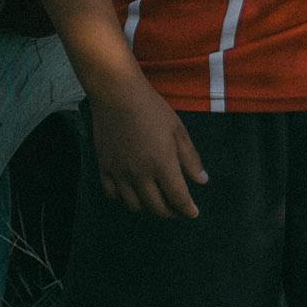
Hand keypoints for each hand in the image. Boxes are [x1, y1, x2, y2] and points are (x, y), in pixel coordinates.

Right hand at [88, 79, 207, 219]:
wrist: (117, 94)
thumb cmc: (152, 109)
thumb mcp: (178, 131)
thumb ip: (191, 159)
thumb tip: (202, 181)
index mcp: (162, 165)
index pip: (178, 198)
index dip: (188, 209)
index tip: (193, 212)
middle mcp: (141, 174)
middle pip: (157, 207)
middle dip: (170, 212)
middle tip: (176, 209)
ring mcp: (120, 173)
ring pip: (134, 205)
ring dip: (148, 207)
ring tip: (155, 201)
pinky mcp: (104, 167)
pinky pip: (113, 194)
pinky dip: (123, 198)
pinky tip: (131, 191)